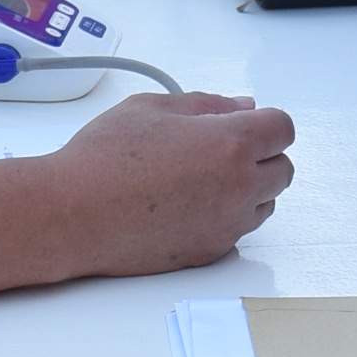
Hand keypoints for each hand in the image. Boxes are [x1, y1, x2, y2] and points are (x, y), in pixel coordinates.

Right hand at [57, 93, 296, 272]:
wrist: (73, 214)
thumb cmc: (102, 160)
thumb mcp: (152, 108)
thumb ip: (207, 104)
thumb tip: (242, 107)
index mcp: (230, 143)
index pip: (283, 129)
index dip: (266, 123)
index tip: (249, 123)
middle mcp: (239, 187)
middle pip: (282, 169)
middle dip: (262, 155)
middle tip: (221, 149)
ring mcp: (227, 224)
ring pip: (265, 203)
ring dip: (248, 188)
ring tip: (200, 178)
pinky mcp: (211, 251)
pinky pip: (237, 230)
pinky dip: (225, 215)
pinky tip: (187, 204)